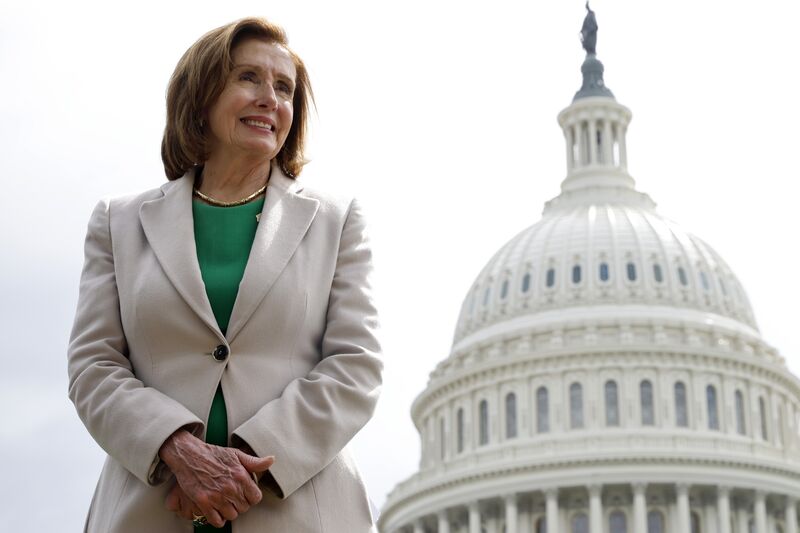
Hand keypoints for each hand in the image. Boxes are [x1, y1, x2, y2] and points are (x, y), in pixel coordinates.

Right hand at [159, 430, 273, 526]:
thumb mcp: (236, 454)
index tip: (245, 494)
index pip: (256, 498)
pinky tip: (216, 511)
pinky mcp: (203, 502)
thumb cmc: (213, 454)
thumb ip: (254, 462)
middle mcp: (230, 487)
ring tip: (224, 503)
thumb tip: (271, 460)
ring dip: (229, 511)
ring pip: (232, 516)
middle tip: (233, 497)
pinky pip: (216, 521)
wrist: (190, 455)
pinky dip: (217, 519)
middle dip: (240, 504)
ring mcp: (216, 496)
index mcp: (241, 476)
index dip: (251, 497)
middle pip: (244, 508)